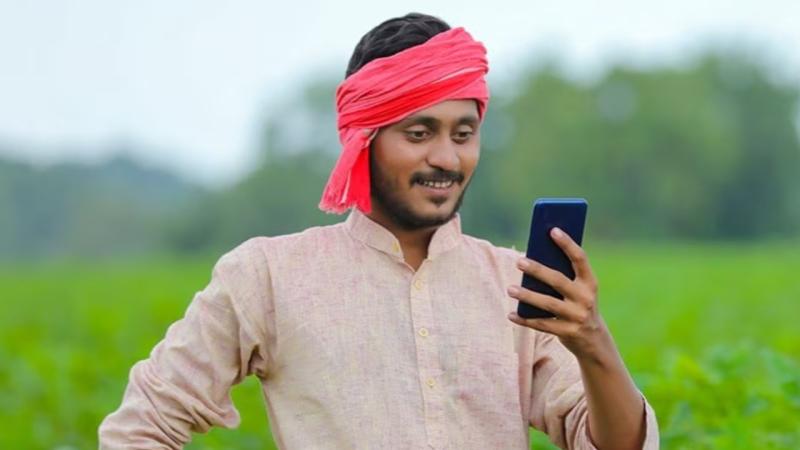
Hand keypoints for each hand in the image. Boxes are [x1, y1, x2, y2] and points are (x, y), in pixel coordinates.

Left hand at [506, 227, 610, 361]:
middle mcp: (586, 298)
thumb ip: (562, 274)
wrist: (594, 339)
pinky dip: (525, 320)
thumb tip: (534, 256)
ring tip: (510, 289)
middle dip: (538, 270)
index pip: (580, 258)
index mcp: (590, 282)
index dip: (567, 244)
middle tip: (518, 261)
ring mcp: (577, 316)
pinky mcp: (568, 332)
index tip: (552, 230)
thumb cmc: (579, 304)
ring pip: (548, 303)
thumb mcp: (578, 289)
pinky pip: (542, 325)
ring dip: (527, 296)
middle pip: (558, 280)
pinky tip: (511, 314)